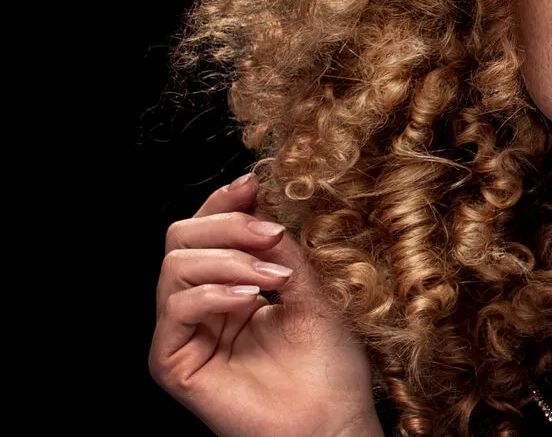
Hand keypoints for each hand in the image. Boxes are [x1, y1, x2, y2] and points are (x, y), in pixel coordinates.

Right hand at [149, 174, 383, 436]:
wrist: (333, 422)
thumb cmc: (329, 366)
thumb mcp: (310, 289)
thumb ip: (279, 247)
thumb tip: (258, 195)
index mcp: (231, 287)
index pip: (207, 230)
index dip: (224, 202)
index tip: (254, 183)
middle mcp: (203, 308)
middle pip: (182, 238)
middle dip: (228, 224)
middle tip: (272, 234)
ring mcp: (185, 335)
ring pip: (176, 266)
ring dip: (230, 259)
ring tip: (274, 276)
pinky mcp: (173, 363)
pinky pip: (176, 308)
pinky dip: (213, 292)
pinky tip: (249, 299)